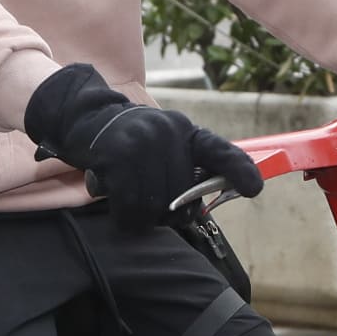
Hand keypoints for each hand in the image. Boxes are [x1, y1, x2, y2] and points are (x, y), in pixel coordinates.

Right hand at [25, 63, 261, 231]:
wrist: (82, 118)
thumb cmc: (125, 144)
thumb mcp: (159, 146)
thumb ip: (181, 170)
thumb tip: (195, 211)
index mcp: (185, 132)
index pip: (220, 152)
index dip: (240, 171)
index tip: (255, 189)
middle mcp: (169, 132)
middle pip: (181, 194)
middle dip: (167, 214)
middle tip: (146, 212)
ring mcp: (144, 141)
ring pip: (155, 203)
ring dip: (140, 217)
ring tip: (126, 209)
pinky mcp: (119, 153)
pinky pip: (130, 202)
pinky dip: (123, 214)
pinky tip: (115, 206)